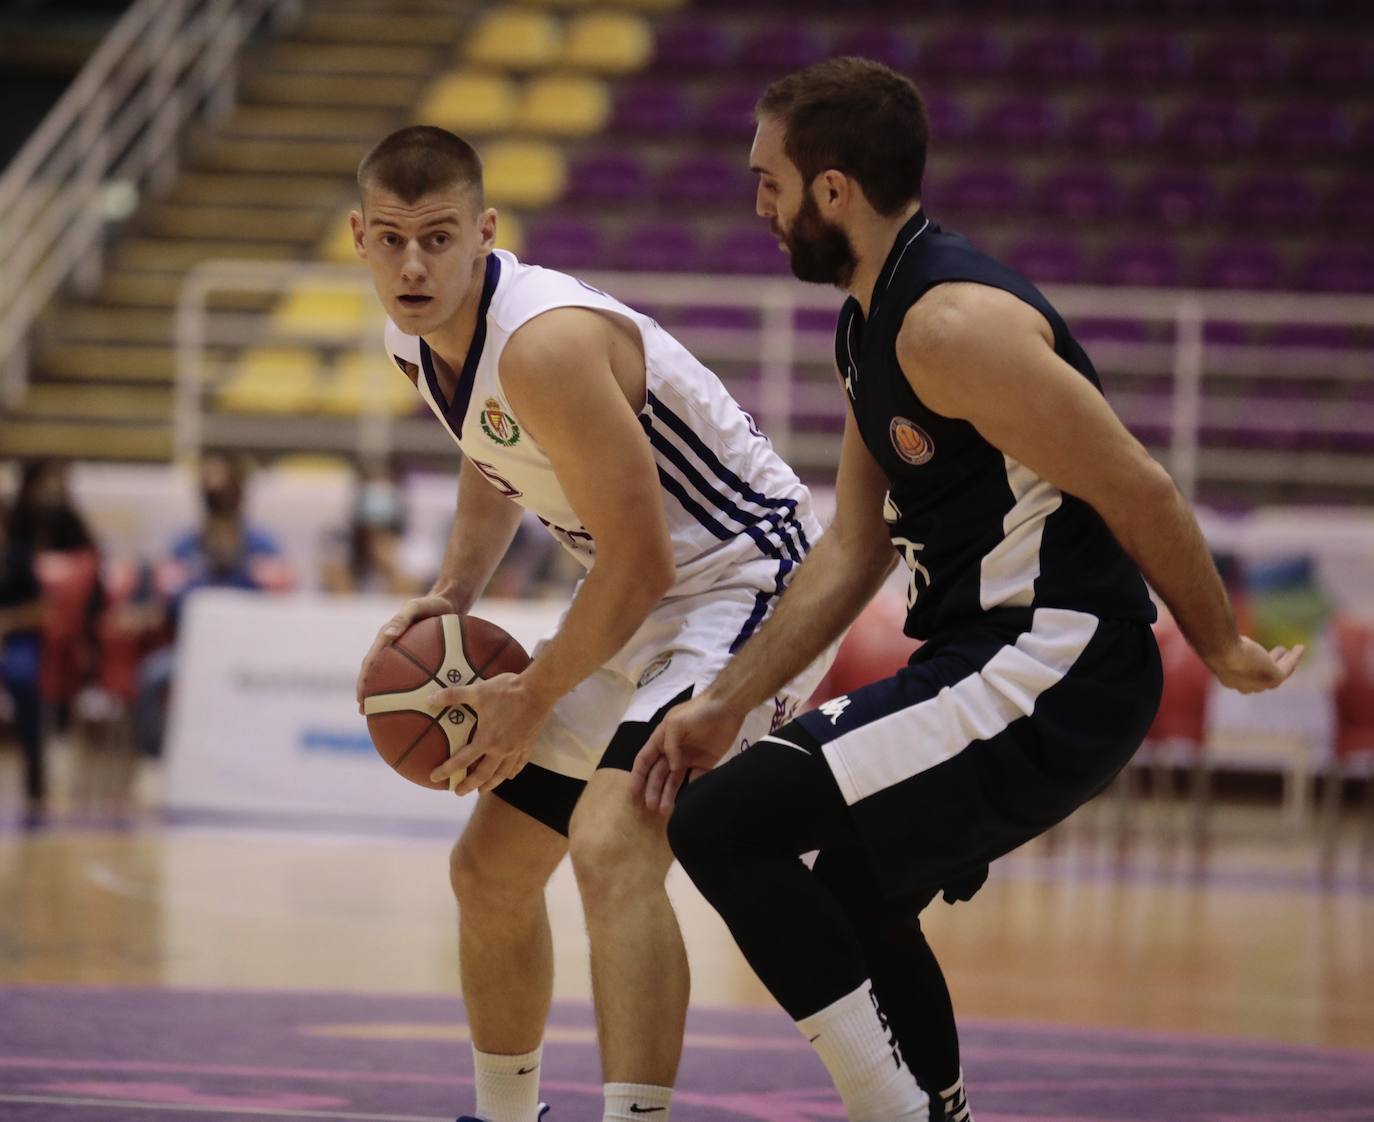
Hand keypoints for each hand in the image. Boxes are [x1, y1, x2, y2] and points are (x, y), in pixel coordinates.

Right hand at [357, 593, 458, 712]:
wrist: (450, 602)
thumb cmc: (433, 604)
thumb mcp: (417, 606)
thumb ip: (402, 619)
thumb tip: (388, 636)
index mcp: (386, 636)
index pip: (370, 662)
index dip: (363, 680)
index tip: (360, 698)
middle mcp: (391, 645)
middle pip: (375, 673)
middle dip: (367, 692)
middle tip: (365, 712)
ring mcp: (403, 651)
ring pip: (390, 676)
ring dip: (384, 693)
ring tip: (383, 713)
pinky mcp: (417, 655)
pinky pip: (411, 674)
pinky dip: (410, 688)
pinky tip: (419, 703)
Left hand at [426, 673, 552, 794]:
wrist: (538, 690)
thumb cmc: (507, 691)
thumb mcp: (477, 691)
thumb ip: (452, 695)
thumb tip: (429, 699)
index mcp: (487, 740)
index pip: (462, 760)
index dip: (447, 770)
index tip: (435, 777)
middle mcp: (501, 750)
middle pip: (483, 775)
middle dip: (469, 785)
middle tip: (458, 792)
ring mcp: (516, 749)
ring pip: (502, 773)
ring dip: (491, 784)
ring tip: (482, 790)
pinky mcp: (528, 744)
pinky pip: (520, 764)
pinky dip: (513, 772)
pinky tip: (510, 775)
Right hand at [631, 692, 746, 814]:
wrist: (727, 707)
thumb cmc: (697, 712)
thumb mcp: (676, 723)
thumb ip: (670, 745)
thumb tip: (673, 768)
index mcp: (661, 739)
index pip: (645, 759)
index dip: (638, 775)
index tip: (633, 792)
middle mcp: (673, 751)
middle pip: (658, 774)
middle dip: (653, 790)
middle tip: (652, 807)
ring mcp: (689, 757)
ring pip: (674, 780)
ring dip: (668, 794)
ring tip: (666, 810)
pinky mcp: (705, 762)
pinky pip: (696, 778)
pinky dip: (691, 788)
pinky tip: (687, 800)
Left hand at [1206, 635, 1303, 693]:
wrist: (1221, 650)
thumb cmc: (1214, 643)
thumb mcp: (1216, 643)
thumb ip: (1219, 642)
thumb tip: (1215, 630)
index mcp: (1228, 678)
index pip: (1243, 675)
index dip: (1252, 666)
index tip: (1258, 654)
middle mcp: (1243, 685)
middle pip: (1260, 677)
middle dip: (1270, 665)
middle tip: (1277, 652)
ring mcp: (1259, 684)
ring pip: (1277, 673)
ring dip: (1285, 662)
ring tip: (1289, 650)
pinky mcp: (1273, 678)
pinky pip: (1288, 667)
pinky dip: (1294, 657)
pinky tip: (1300, 647)